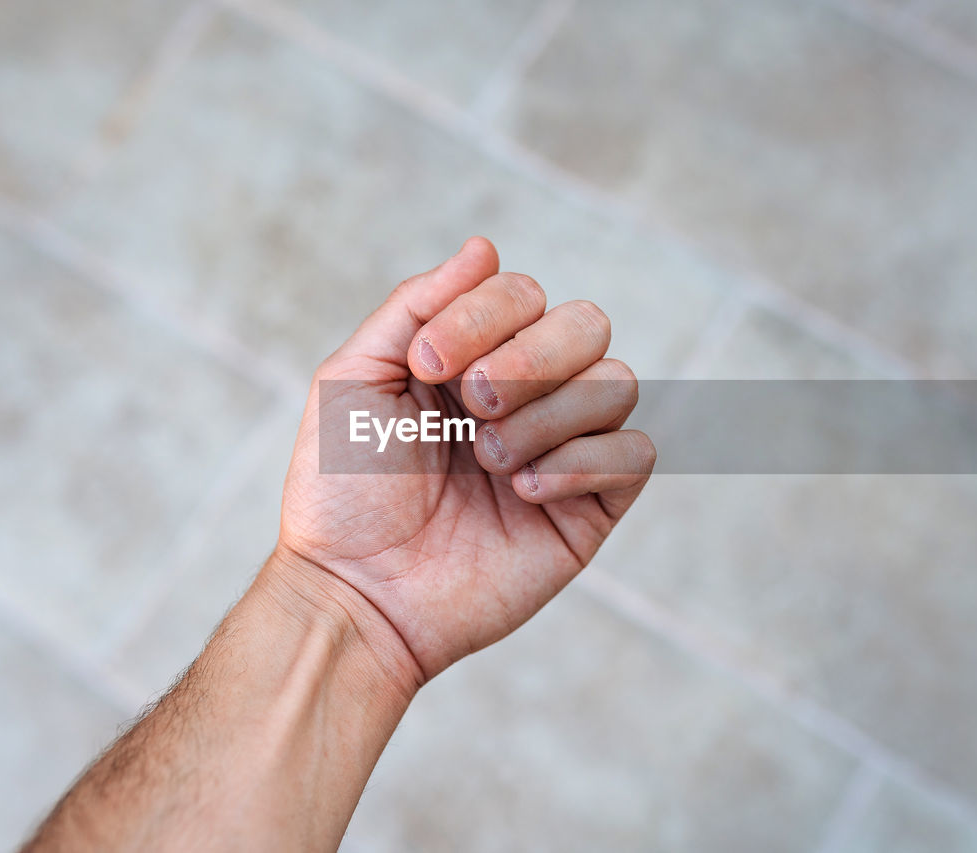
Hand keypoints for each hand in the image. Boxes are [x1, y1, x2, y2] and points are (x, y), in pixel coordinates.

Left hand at [271, 237, 654, 683]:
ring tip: (488, 460)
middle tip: (473, 404)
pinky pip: (634, 455)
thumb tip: (484, 247)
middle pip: (587, 325)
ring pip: (617, 385)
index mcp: (473, 357)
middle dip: (531, 356)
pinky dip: (582, 462)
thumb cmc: (343, 492)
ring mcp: (561, 451)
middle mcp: (527, 395)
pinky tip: (522, 492)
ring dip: (549, 414)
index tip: (427, 365)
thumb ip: (416, 305)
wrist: (356, 593)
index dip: (485, 314)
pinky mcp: (589, 510)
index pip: (522, 293)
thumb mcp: (353, 379)